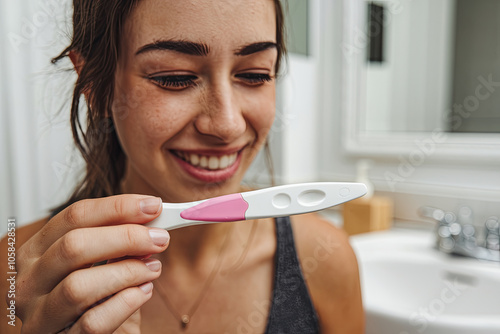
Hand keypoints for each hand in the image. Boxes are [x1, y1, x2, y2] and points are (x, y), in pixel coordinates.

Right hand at [14, 195, 168, 332]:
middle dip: (125, 237)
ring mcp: (40, 316)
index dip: (117, 207)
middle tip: (160, 239)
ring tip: (154, 269)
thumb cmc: (93, 300)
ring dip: (127, 272)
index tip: (153, 206)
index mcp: (37, 251)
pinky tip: (144, 292)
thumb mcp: (99, 265)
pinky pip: (93, 322)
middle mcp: (30, 282)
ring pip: (78, 286)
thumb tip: (151, 221)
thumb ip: (117, 243)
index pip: (74, 216)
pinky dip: (126, 303)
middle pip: (74, 245)